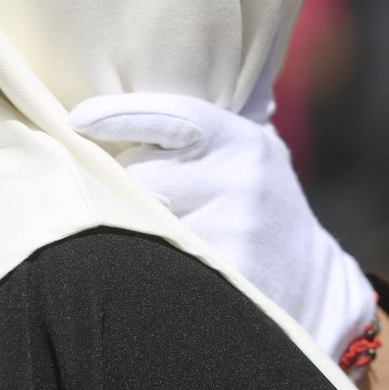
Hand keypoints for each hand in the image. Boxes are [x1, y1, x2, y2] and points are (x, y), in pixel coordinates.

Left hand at [69, 93, 375, 361]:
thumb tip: (117, 107)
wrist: (312, 282)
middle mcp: (240, 179)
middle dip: (126, 185)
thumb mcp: (246, 152)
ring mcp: (235, 230)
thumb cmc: (257, 205)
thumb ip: (200, 130)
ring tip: (144, 234)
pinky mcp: (227, 274)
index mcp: (239, 140)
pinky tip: (153, 264)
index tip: (75, 119)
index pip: (171, 116)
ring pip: (144, 221)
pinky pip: (159, 262)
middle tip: (129, 199)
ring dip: (131, 225)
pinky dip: (145, 262)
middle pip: (142, 174)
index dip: (119, 115)